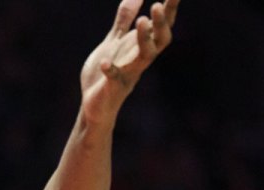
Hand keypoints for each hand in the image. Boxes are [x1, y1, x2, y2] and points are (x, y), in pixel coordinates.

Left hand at [80, 0, 179, 124]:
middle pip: (159, 41)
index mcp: (141, 48)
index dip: (169, 10)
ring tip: (141, 21)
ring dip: (144, 39)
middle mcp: (139, 60)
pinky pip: (114, 78)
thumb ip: (124, 20)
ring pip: (144, 57)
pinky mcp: (112, 88)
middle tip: (157, 5)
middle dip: (161, 23)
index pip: (161, 27)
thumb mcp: (115, 42)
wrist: (94, 105)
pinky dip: (110, 69)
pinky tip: (104, 62)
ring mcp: (127, 74)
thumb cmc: (106, 72)